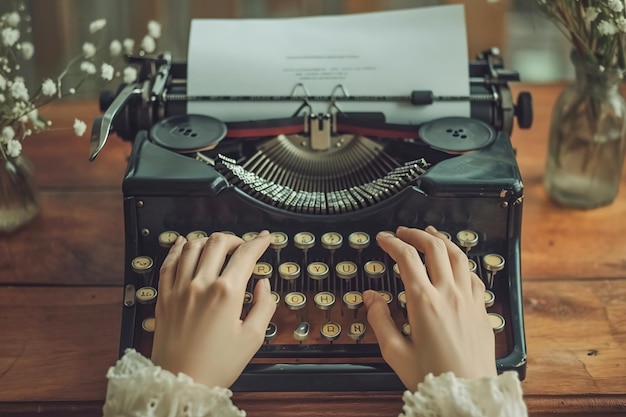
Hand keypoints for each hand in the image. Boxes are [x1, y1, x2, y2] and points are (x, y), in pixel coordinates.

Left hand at [150, 230, 275, 387]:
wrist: (181, 382)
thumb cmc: (216, 365)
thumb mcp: (252, 338)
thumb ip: (264, 306)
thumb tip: (263, 285)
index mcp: (227, 293)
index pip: (246, 254)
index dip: (259, 242)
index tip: (265, 238)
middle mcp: (201, 285)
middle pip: (218, 242)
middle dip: (235, 239)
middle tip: (243, 246)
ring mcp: (179, 288)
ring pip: (193, 246)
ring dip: (209, 240)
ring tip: (218, 246)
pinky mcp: (164, 296)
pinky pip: (168, 262)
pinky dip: (177, 248)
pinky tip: (184, 243)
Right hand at [363, 225, 495, 389]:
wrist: (467, 394)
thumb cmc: (433, 377)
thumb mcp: (395, 352)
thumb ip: (380, 320)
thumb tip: (372, 298)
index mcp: (424, 302)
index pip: (406, 258)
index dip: (392, 243)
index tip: (384, 239)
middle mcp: (449, 294)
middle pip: (434, 247)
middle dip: (416, 234)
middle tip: (403, 232)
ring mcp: (469, 299)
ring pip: (458, 255)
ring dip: (442, 240)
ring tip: (430, 234)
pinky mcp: (482, 309)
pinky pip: (473, 275)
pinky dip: (461, 262)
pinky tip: (456, 264)